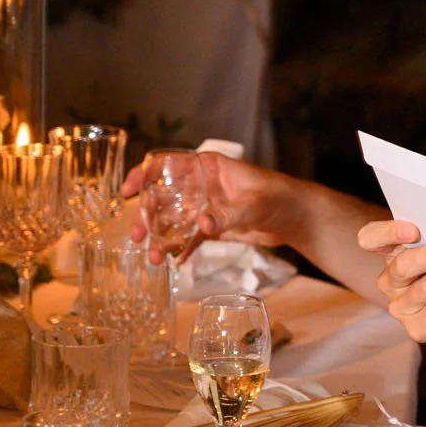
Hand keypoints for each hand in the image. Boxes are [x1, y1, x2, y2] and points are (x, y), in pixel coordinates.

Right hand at [119, 152, 300, 261]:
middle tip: (138, 236)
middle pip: (164, 196)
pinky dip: (179, 248)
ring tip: (154, 258)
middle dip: (146, 215)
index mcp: (209, 167)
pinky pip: (189, 237)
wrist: (298, 217)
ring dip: (160, 237)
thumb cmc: (280, 197)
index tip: (127, 192)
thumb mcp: (254, 205)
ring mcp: (206, 207)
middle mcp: (203, 185)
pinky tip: (173, 262)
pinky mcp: (213, 226)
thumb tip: (201, 225)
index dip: (144, 174)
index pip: (169, 164)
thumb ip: (228, 214)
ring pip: (173, 219)